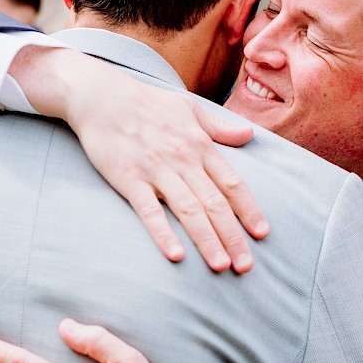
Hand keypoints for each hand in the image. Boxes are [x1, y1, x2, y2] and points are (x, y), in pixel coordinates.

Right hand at [12, 47, 268, 272]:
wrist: (100, 95)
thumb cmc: (146, 101)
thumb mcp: (188, 107)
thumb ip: (219, 127)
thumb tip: (249, 137)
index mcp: (199, 144)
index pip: (232, 183)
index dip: (249, 210)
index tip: (262, 234)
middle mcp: (182, 159)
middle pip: (215, 203)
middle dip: (233, 237)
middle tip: (246, 267)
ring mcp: (155, 170)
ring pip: (188, 210)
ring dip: (206, 239)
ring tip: (220, 266)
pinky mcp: (128, 179)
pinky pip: (149, 211)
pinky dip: (164, 232)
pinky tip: (176, 254)